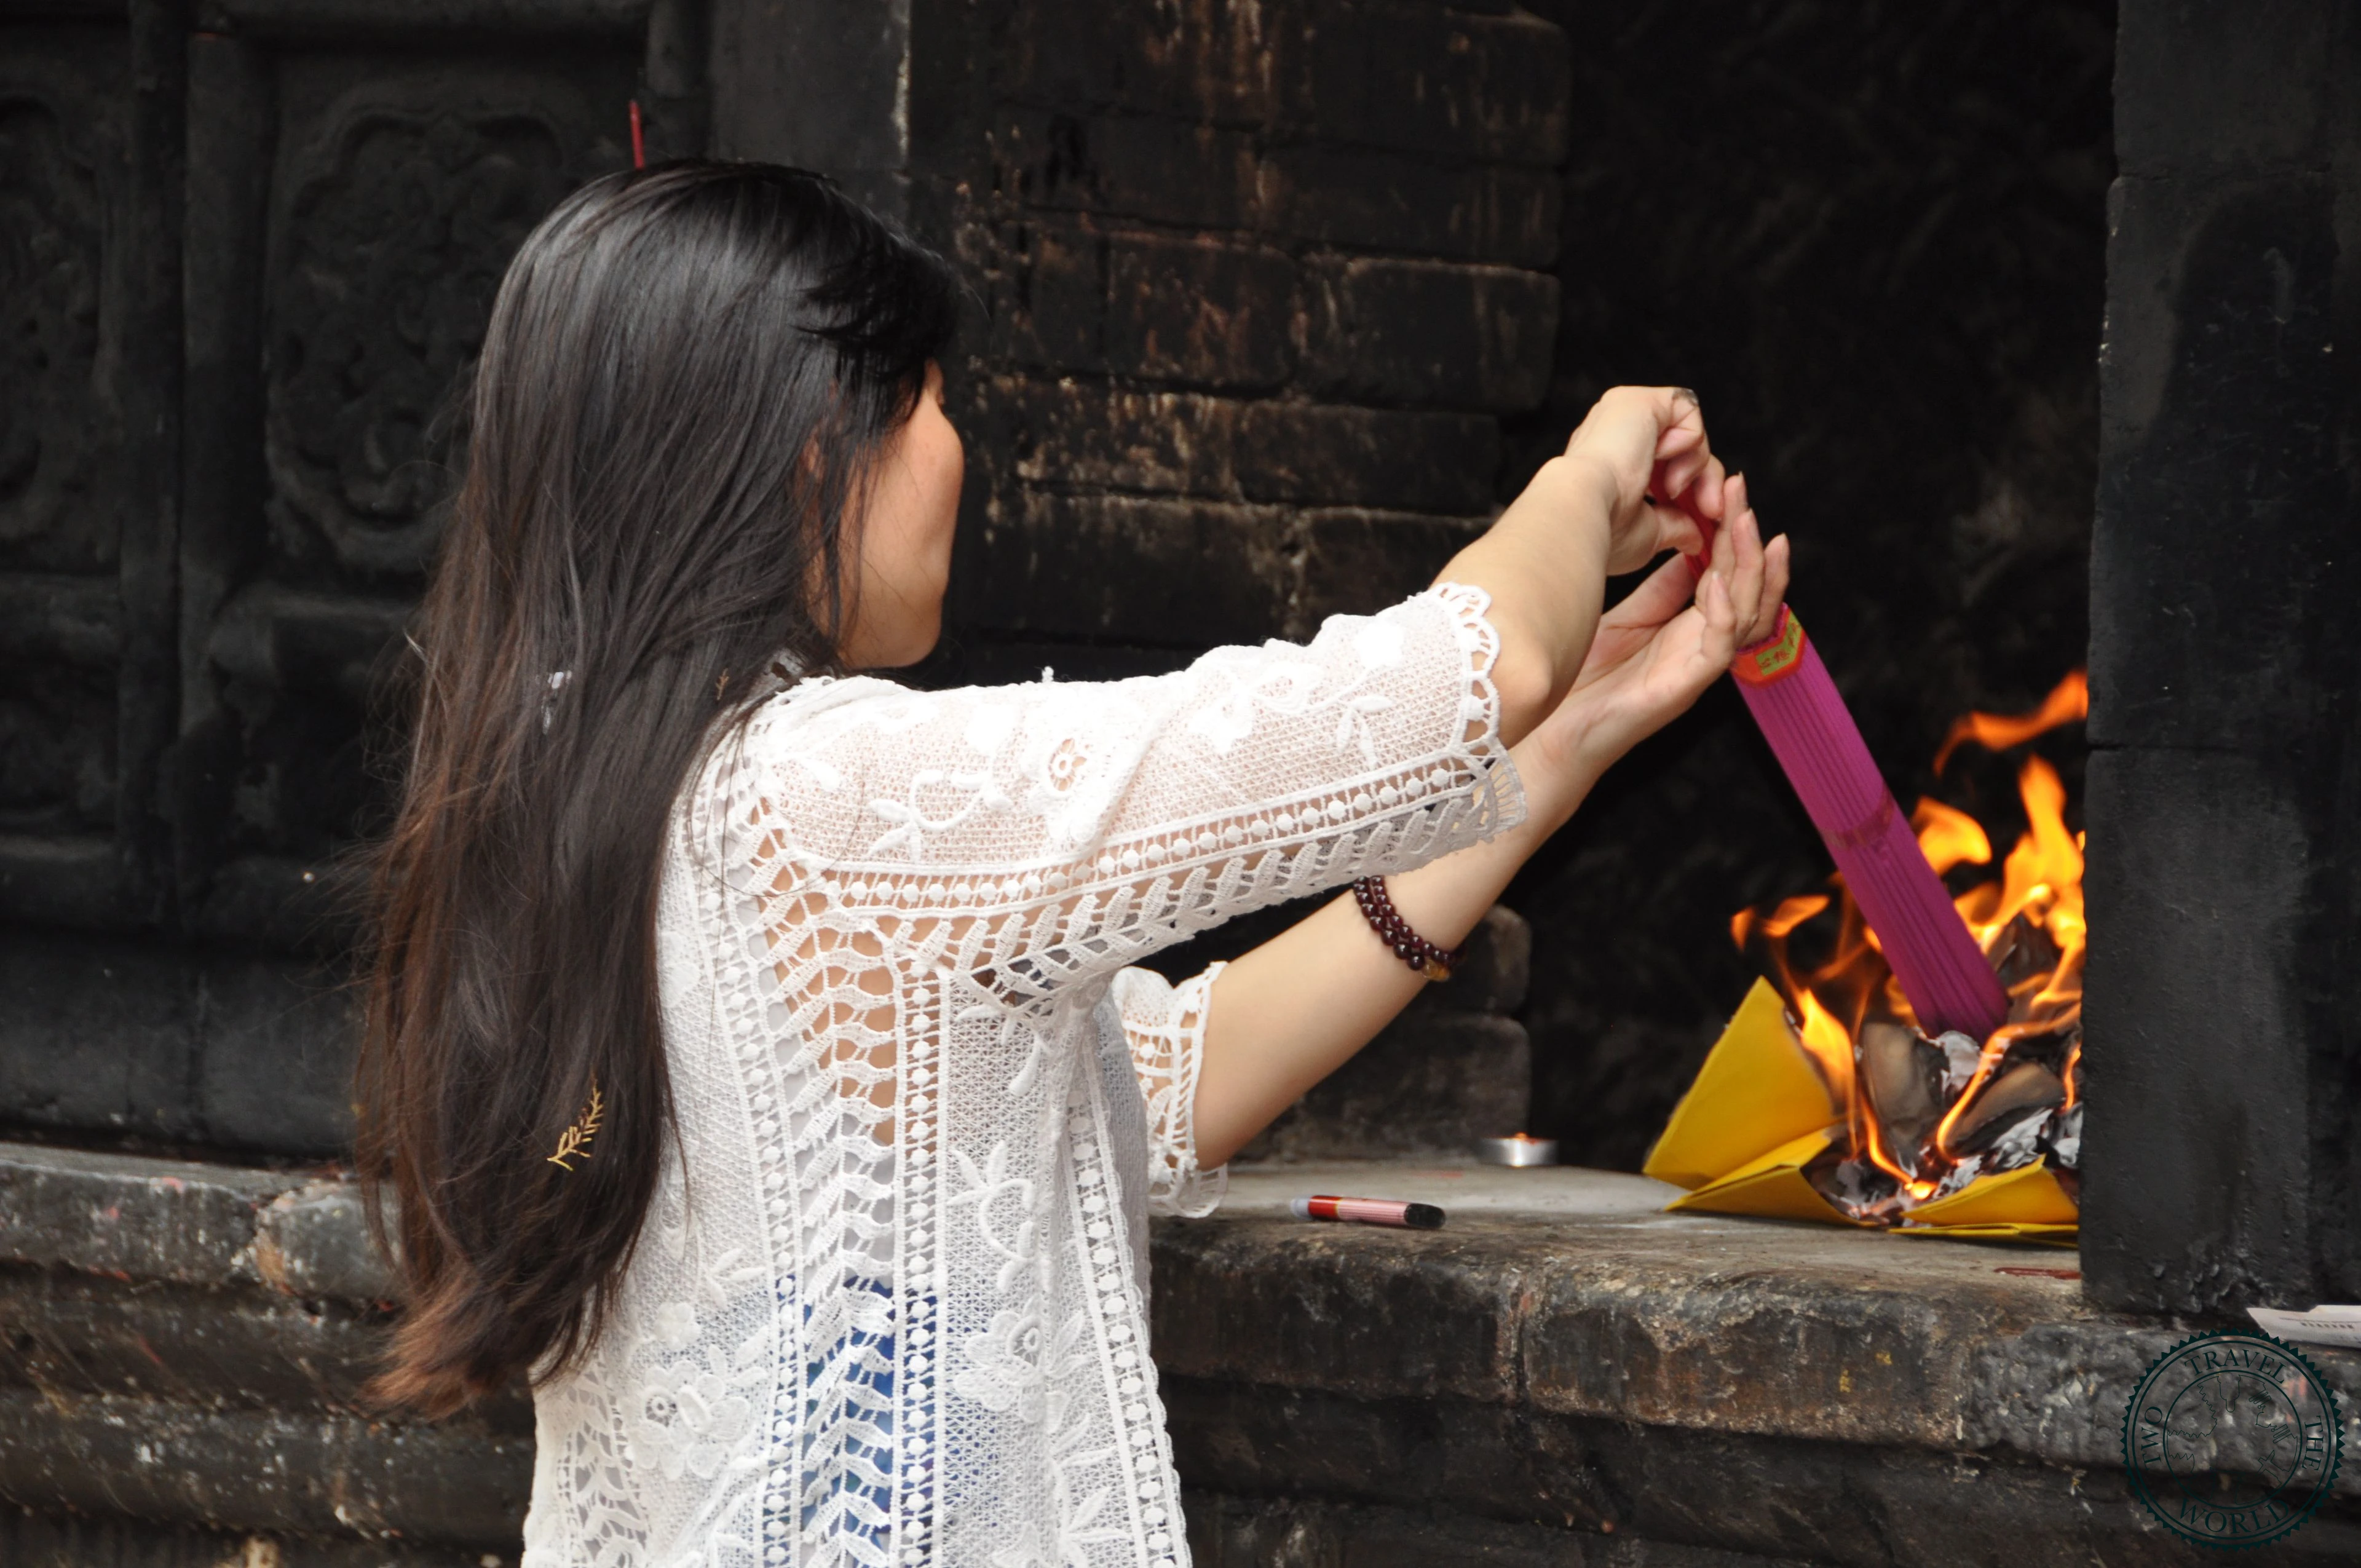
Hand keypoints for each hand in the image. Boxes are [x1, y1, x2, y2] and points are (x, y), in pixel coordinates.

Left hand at [1515, 473, 1789, 824]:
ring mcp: (1695, 668)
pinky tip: (1716, 582)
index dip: (1733, 536)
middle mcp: (1700, 647)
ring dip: (1750, 569)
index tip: (1730, 492)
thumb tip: (1686, 550)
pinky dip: (1723, 614)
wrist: (1554, 736)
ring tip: (1746, 524)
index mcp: (1689, 630)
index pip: (1728, 576)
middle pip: (1748, 591)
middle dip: (1749, 541)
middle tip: (1742, 492)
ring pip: (1748, 617)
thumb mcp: (1626, 619)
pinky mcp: (1683, 688)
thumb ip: (1660, 591)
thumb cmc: (1584, 682)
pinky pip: (1719, 650)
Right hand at [1559, 386, 1727, 574]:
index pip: (1664, 467)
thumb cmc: (1602, 527)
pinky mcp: (1639, 399)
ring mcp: (1625, 413)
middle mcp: (1616, 433)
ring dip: (1695, 465)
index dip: (1688, 491)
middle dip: (1703, 481)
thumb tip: (1694, 536)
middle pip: (1683, 448)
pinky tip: (1659, 458)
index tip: (1702, 518)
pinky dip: (1687, 440)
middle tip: (1711, 511)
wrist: (1582, 508)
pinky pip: (1687, 411)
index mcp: (1611, 461)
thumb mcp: (1648, 532)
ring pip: (1688, 431)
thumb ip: (1673, 524)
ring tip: (1674, 489)